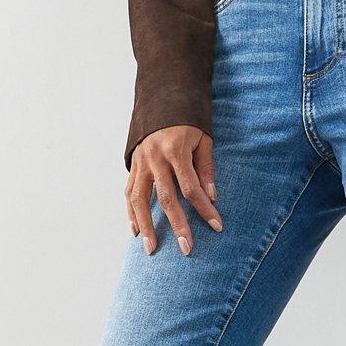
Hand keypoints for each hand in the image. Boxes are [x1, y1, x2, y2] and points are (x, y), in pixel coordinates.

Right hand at [127, 127, 223, 254]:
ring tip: (151, 248)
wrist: (161, 97)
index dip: (204, 208)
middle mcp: (155, 158)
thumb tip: (211, 196)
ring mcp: (140, 162)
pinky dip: (131, 212)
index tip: (216, 226)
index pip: (192, 187)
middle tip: (186, 248)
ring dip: (146, 226)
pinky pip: (129, 192)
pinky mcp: (132, 164)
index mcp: (176, 150)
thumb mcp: (203, 138)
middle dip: (178, 226)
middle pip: (167, 199)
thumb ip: (206, 167)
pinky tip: (135, 230)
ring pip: (140, 199)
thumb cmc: (187, 119)